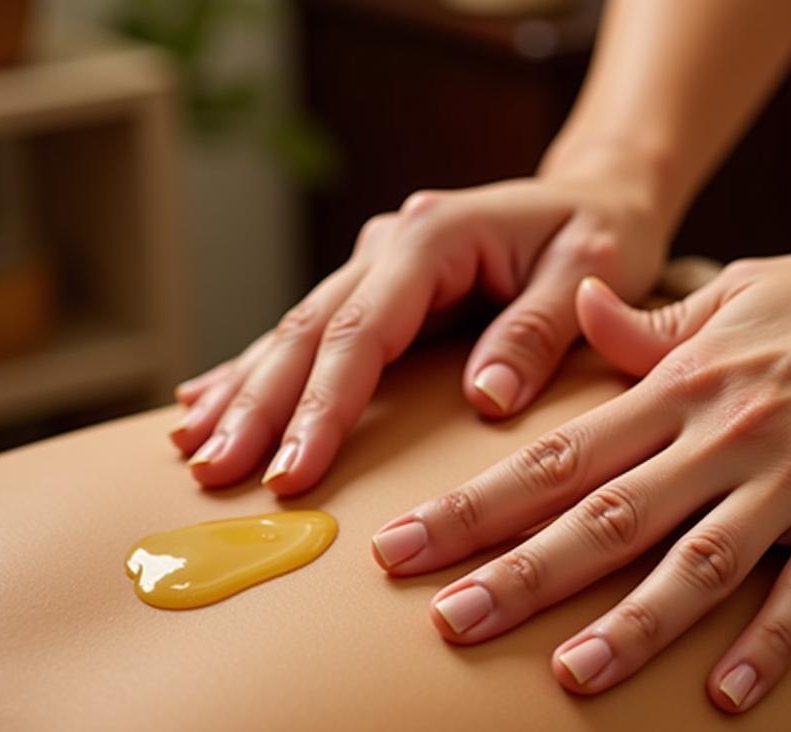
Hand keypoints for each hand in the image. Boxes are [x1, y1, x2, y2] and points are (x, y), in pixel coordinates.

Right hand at [169, 161, 671, 493]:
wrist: (595, 200)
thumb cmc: (599, 238)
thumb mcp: (588, 275)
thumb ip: (538, 330)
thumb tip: (485, 398)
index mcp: (435, 239)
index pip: (363, 333)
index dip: (322, 407)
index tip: (292, 472)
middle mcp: (390, 247)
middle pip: (308, 333)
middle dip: (258, 408)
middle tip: (215, 473)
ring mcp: (375, 266)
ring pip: (293, 334)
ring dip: (243, 394)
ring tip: (191, 447)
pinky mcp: (376, 291)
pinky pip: (307, 334)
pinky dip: (257, 371)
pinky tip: (207, 400)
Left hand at [370, 234, 790, 711]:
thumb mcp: (731, 295)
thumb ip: (645, 325)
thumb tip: (578, 306)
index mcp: (681, 387)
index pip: (557, 455)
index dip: (473, 504)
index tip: (402, 544)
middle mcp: (724, 436)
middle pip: (605, 517)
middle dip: (519, 574)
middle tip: (445, 624)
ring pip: (699, 562)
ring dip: (633, 623)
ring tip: (569, 679)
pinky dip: (772, 643)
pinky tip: (726, 698)